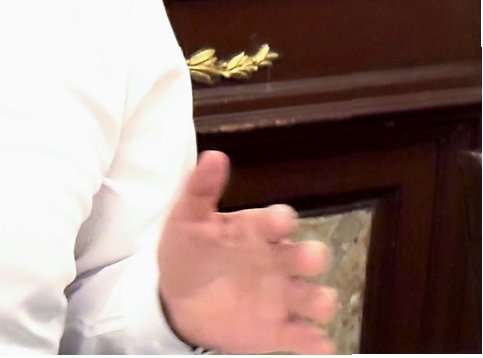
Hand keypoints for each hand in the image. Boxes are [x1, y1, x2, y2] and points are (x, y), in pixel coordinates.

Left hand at [158, 151, 338, 353]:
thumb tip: (214, 156)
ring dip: (320, 300)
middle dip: (312, 257)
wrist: (176, 299)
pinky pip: (305, 337)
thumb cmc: (189, 251)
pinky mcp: (279, 331)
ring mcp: (282, 297)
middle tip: (305, 260)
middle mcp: (277, 261)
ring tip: (317, 304)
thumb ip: (200, 189)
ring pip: (316, 298)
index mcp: (257, 230)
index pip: (278, 220)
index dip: (281, 220)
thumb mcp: (186, 218)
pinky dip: (314, 340)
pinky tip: (314, 342)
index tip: (279, 221)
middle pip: (310, 256)